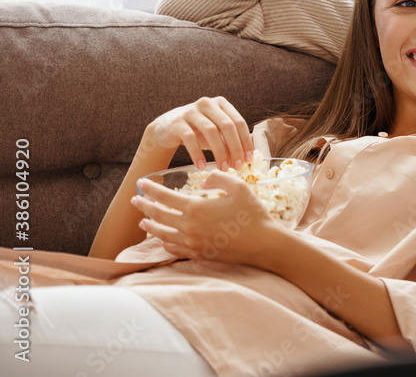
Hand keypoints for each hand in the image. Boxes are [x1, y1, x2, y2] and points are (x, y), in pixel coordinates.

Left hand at [132, 172, 280, 263]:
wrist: (263, 244)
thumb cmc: (253, 214)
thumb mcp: (239, 187)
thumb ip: (218, 178)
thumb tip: (204, 181)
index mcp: (197, 208)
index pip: (165, 197)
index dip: (150, 190)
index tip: (141, 184)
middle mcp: (189, 227)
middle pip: (158, 216)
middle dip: (144, 206)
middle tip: (135, 200)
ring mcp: (192, 243)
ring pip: (162, 234)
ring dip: (150, 225)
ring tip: (143, 220)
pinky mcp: (199, 254)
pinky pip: (174, 249)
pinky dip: (164, 242)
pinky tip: (162, 239)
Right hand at [146, 96, 252, 170]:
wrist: (167, 129)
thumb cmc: (197, 132)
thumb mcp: (216, 134)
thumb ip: (230, 141)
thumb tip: (246, 158)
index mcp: (221, 104)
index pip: (239, 122)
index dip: (245, 141)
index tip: (248, 159)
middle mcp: (207, 103)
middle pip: (227, 126)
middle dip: (234, 148)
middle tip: (237, 166)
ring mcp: (191, 111)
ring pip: (211, 131)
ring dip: (219, 152)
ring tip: (222, 168)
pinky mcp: (177, 122)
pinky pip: (190, 138)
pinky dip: (198, 154)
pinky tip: (202, 166)